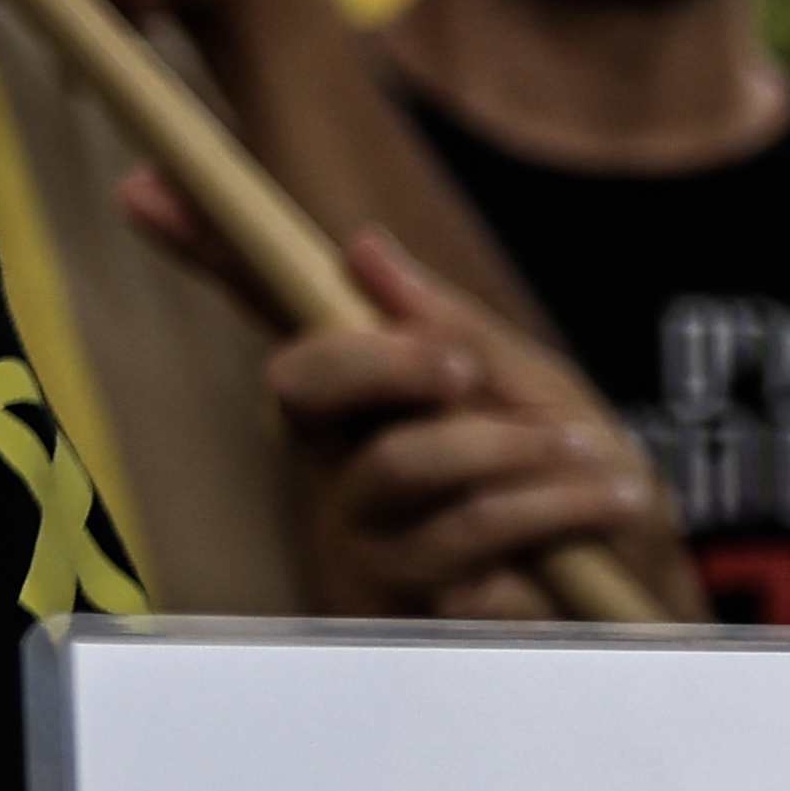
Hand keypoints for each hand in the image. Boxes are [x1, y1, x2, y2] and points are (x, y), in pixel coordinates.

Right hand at [231, 215, 695, 619]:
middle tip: (464, 372)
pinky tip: (598, 518)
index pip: (275, 311)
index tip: (141, 185)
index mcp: (371, 394)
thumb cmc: (582, 488)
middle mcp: (344, 460)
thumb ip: (459, 330)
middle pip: (297, 384)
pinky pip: (473, 534)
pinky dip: (555, 512)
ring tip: (588, 464)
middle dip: (387, 363)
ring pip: (404, 460)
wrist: (648, 599)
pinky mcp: (412, 605)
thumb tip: (359, 248)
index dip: (208, 249)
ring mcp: (368, 536)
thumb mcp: (540, 391)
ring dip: (515, 451)